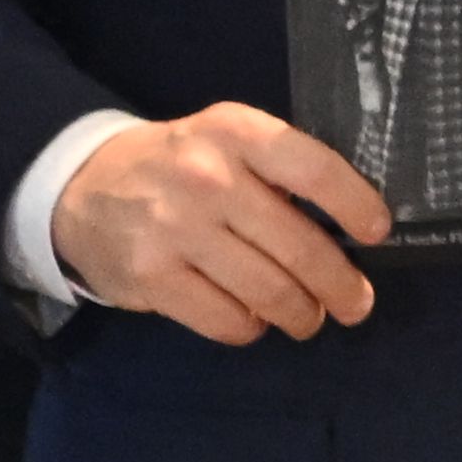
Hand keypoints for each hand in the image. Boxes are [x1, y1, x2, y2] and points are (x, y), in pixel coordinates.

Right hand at [57, 102, 385, 341]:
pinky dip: (251, 327)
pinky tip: (253, 318)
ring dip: (301, 314)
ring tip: (308, 317)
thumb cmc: (180, 165)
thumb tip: (351, 227)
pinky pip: (227, 320)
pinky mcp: (153, 277)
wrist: (85, 186)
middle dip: (340, 284)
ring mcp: (176, 229)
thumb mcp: (227, 141)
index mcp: (237, 133)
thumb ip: (280, 170)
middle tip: (357, 302)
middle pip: (298, 245)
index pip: (313, 169)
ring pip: (268, 291)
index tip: (377, 233)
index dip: (354, 204)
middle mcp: (208, 178)